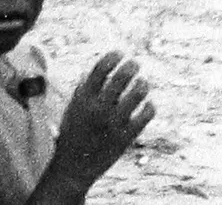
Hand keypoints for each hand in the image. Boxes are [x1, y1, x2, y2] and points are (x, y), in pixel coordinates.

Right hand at [47, 52, 153, 195]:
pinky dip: (149, 107)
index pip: (100, 70)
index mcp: (83, 99)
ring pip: (136, 95)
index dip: (111, 58)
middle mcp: (99, 108)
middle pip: (120, 79)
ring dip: (142, 85)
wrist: (74, 167)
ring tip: (143, 83)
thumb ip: (82, 90)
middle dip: (130, 67)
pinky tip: (148, 105)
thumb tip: (92, 71)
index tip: (119, 53)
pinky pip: (144, 116)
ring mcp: (113, 123)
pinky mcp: (126, 137)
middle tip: (135, 64)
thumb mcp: (72, 109)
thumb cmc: (72, 134)